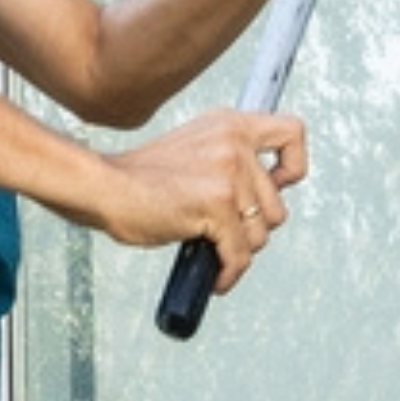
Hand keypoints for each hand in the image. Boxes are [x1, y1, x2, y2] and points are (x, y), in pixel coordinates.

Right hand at [94, 107, 306, 292]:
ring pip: (261, 233)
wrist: (106, 187)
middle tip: (228, 232)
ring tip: (215, 249)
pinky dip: (229, 273)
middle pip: (277, 204)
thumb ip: (230, 159)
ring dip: (239, 250)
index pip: (293, 132)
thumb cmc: (140, 176)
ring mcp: (228, 175)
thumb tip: (264, 192)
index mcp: (230, 124)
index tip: (276, 185)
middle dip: (254, 227)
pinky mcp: (218, 206)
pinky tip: (217, 276)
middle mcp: (234, 144)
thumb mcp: (194, 147)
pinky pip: (240, 255)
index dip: (293, 166)